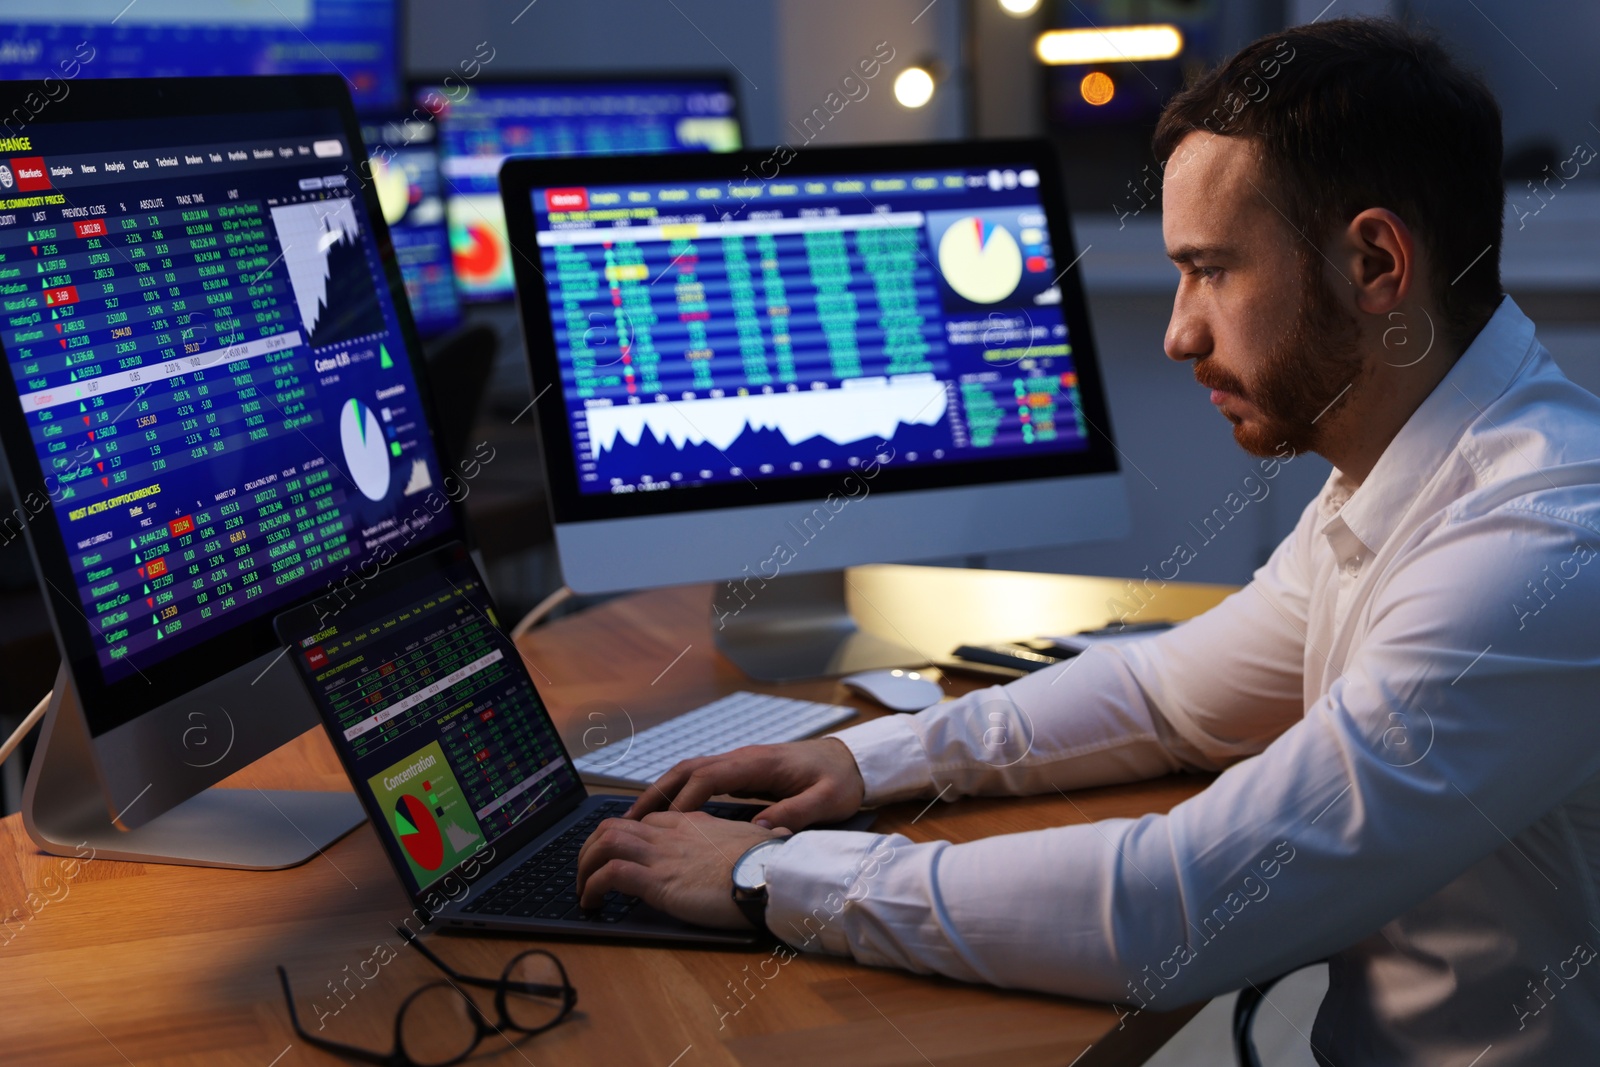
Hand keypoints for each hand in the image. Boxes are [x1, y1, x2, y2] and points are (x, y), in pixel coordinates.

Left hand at [575, 811, 788, 927]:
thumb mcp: (758, 839)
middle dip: (592, 847)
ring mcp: (662, 854)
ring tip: (582, 889)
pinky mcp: (658, 880)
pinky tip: (592, 902)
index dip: (627, 836)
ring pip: (604, 842)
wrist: (771, 874)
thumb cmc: (771, 862)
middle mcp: (672, 833)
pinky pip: (610, 874)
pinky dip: (593, 887)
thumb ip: (754, 834)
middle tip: (587, 871)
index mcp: (694, 823)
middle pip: (615, 826)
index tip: (621, 855)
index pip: (649, 820)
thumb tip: (772, 833)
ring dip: (585, 865)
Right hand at [627, 737, 865, 830]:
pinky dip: (679, 794)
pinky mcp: (741, 772)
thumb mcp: (826, 801)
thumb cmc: (841, 781)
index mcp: (759, 764)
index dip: (686, 801)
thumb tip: (757, 831)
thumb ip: (794, 813)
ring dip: (662, 793)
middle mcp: (742, 758)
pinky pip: (701, 779)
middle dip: (657, 793)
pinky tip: (668, 816)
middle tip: (629, 820)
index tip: (667, 827)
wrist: (852, 760)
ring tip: (637, 820)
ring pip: (690, 772)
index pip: (709, 777)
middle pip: (688, 770)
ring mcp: (740, 763)